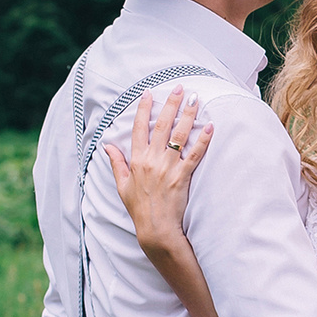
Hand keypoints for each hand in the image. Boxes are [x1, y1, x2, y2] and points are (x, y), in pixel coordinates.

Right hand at [104, 87, 212, 260]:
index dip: (143, 109)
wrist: (154, 228)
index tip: (148, 93)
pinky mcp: (182, 176)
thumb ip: (116, 163)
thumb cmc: (138, 208)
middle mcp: (152, 160)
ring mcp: (168, 167)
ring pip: (179, 135)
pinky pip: (194, 154)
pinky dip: (203, 140)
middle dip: (171, 103)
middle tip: (180, 88)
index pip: (139, 128)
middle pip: (162, 125)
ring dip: (188, 115)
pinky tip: (210, 126)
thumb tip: (107, 146)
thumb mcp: (122, 185)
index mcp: (136, 160)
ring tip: (195, 99)